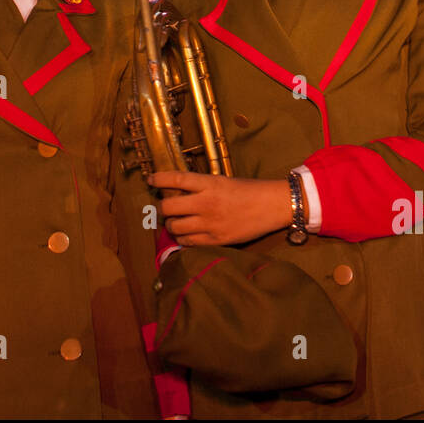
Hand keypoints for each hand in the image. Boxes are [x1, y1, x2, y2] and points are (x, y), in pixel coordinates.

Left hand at [149, 170, 292, 246]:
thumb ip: (201, 186)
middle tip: (167, 207)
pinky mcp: (216, 240)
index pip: (176, 180)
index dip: (159, 179)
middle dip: (163, 207)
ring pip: (175, 227)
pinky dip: (183, 239)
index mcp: (210, 184)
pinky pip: (188, 242)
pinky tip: (187, 234)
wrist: (272, 205)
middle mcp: (207, 203)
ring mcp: (210, 224)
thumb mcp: (223, 181)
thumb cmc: (249, 190)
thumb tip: (178, 191)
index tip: (151, 180)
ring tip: (176, 222)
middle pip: (168, 207)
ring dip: (171, 225)